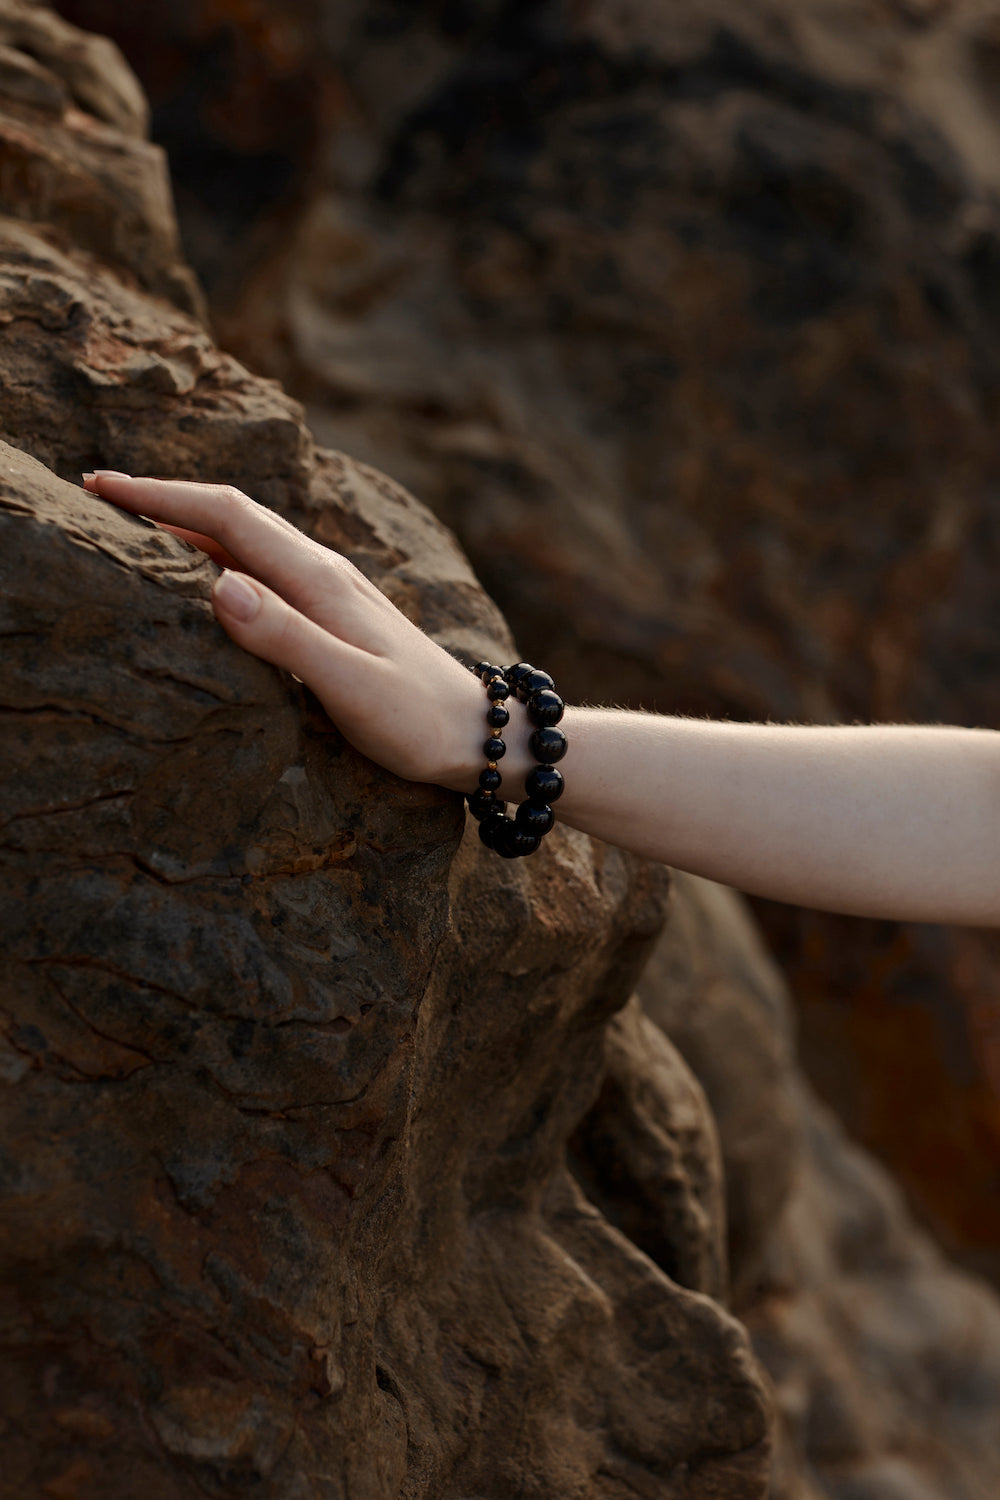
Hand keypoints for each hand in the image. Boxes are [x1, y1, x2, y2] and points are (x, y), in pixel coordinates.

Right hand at [82, 472, 489, 792]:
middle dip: (165, 499)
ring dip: (191, 523)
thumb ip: (285, 639)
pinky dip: (221, 554)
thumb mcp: (350, 688)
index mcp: (320, 580)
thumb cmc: (416, 722)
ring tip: (134, 525)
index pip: (228, 517)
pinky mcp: (338, 611)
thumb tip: (218, 585)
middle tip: (99, 493)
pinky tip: (206, 572)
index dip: (162, 497)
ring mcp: (333, 589)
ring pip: (250, 538)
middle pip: (235, 515)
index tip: (101, 487)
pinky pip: (266, 565)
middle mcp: (324, 572)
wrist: (479, 733)